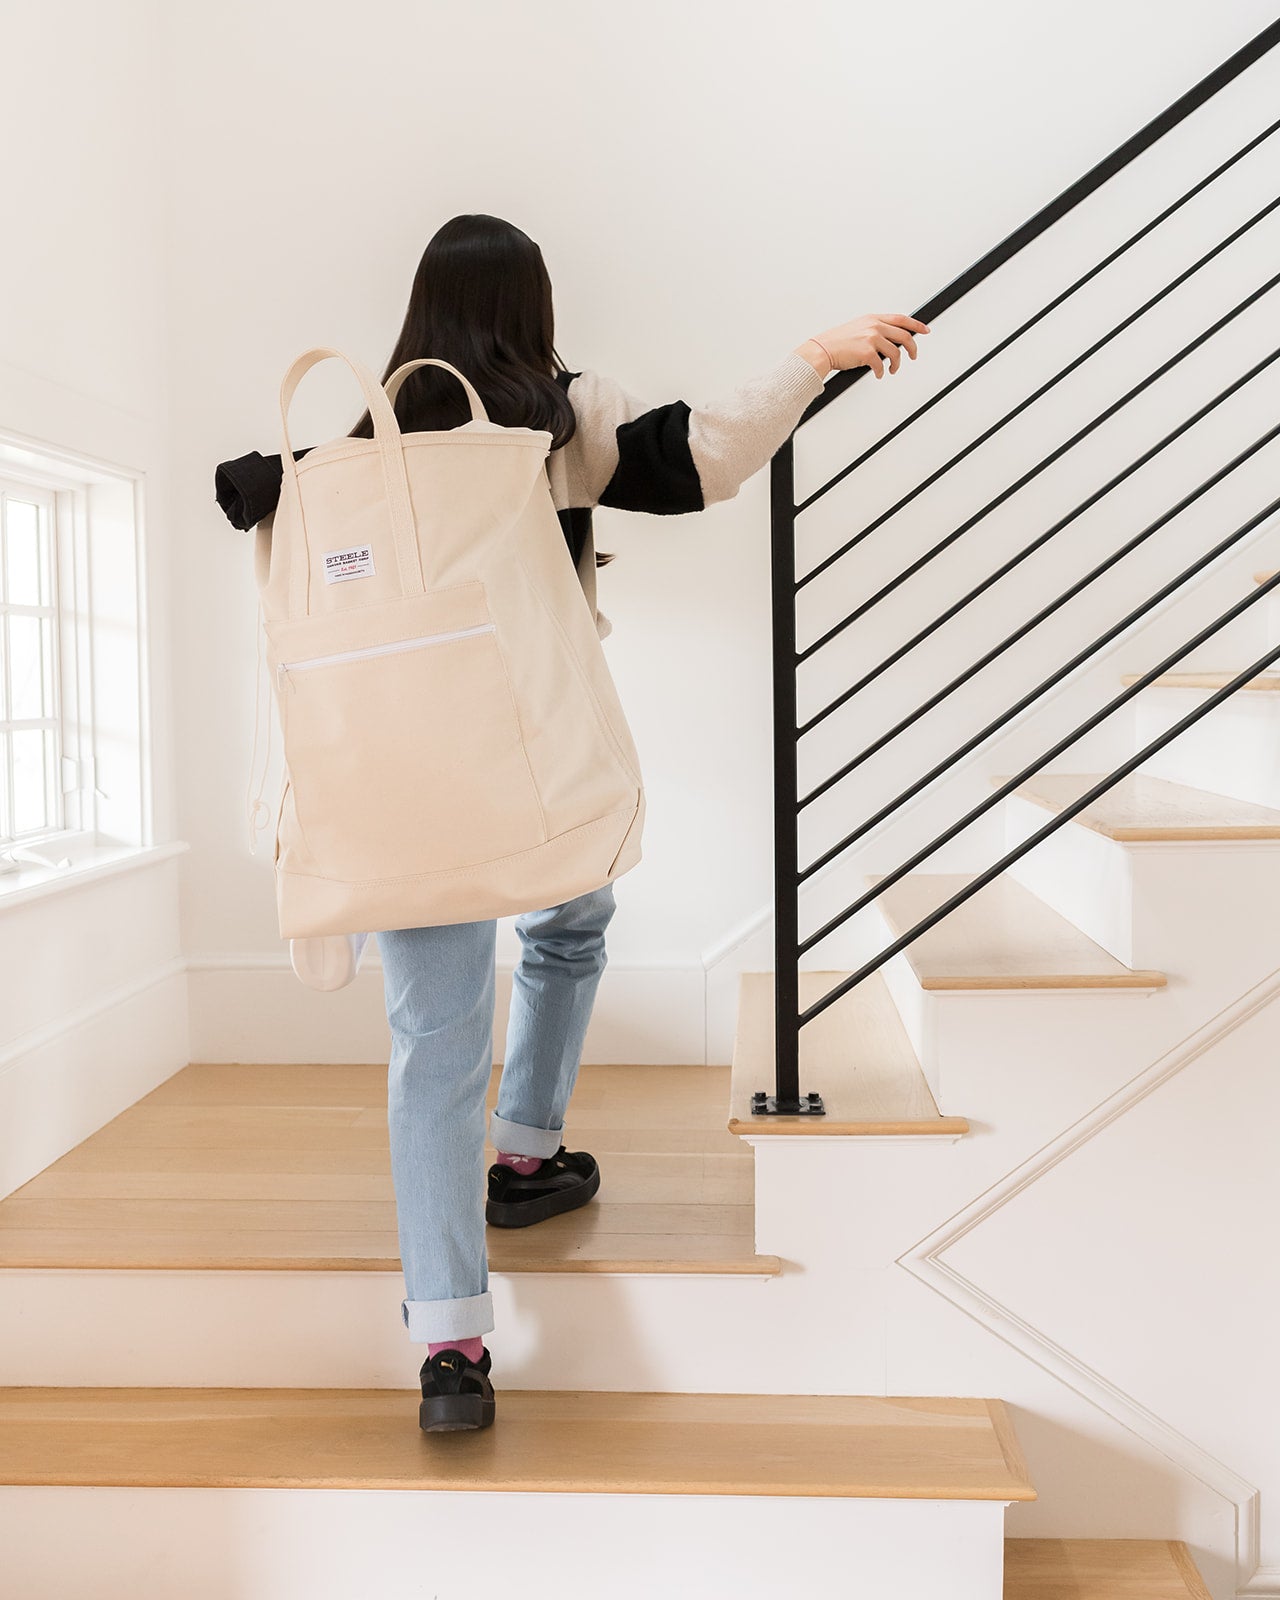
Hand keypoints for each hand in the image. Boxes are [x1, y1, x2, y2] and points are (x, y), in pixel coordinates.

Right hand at [795, 314, 930, 379]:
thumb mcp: (858, 328)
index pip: (902, 319)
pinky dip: (881, 372)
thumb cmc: (837, 342)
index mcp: (873, 318)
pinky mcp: (867, 353)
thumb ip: (875, 330)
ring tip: (892, 369)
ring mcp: (871, 339)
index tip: (925, 330)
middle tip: (913, 356)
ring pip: (896, 353)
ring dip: (896, 364)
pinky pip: (881, 365)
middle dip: (912, 348)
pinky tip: (878, 374)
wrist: (822, 349)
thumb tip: (890, 340)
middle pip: (904, 336)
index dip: (916, 325)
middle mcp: (874, 326)